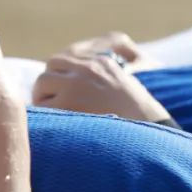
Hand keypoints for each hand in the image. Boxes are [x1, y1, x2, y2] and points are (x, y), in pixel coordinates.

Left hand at [33, 50, 170, 122]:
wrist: (149, 134)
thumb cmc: (141, 119)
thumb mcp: (128, 87)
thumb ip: (106, 79)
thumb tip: (87, 84)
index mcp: (104, 62)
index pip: (70, 56)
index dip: (63, 73)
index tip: (63, 89)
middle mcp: (90, 67)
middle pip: (53, 63)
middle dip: (50, 83)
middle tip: (53, 103)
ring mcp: (78, 83)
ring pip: (42, 82)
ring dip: (44, 98)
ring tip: (56, 116)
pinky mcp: (69, 101)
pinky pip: (43, 105)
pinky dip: (46, 116)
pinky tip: (59, 127)